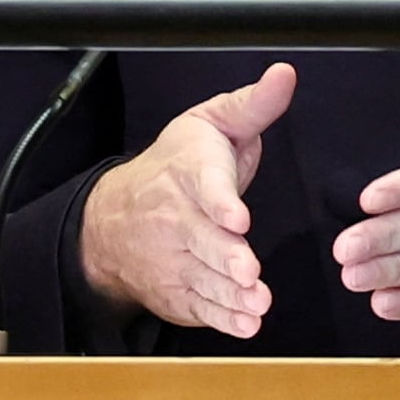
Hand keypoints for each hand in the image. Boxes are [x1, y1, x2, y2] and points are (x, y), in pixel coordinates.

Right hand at [77, 62, 296, 339]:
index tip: (237, 217)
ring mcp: (172, 258)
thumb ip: (253, 106)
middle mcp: (176, 217)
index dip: (220, 202)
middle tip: (248, 271)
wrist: (114, 215)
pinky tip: (245, 325)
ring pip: (203, 278)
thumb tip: (285, 75)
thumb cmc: (177, 163)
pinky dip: (221, 319)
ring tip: (256, 305)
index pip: (204, 186)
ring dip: (230, 294)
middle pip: (201, 240)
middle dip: (225, 256)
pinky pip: (199, 307)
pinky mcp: (176, 291)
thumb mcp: (210, 124)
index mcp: (188, 171)